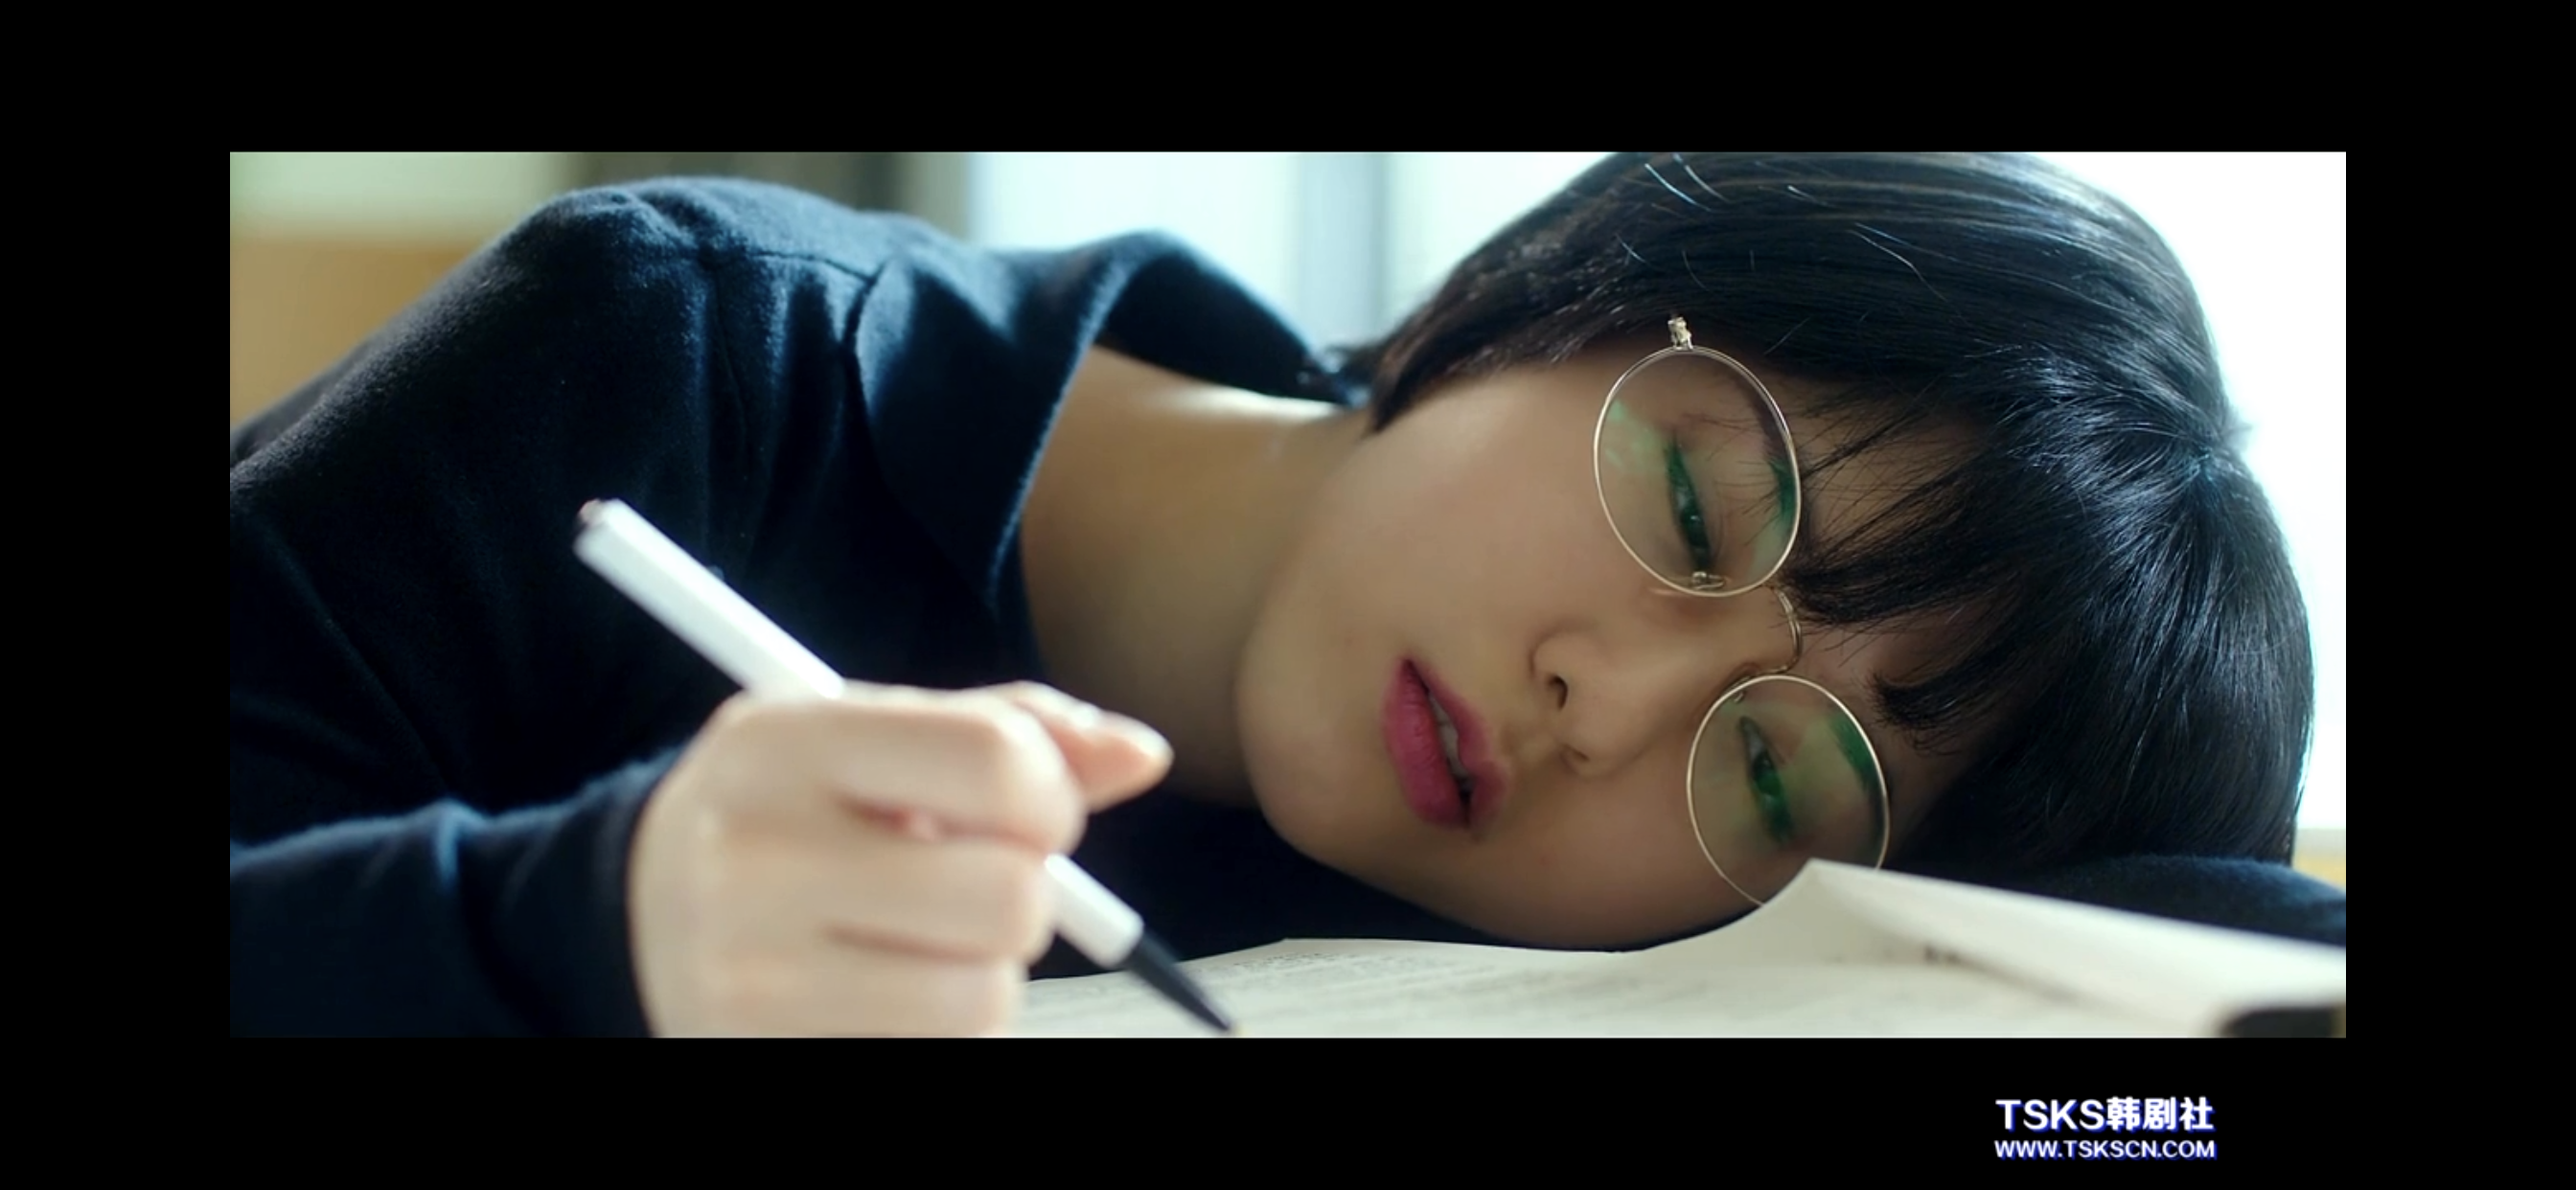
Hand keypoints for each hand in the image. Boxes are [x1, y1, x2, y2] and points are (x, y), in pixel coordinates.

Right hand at [626, 681, 1170, 1035]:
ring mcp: (746, 977)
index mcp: (785, 743)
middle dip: (1022, 897)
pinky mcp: (756, 1053)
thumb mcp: (873, 735)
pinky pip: (936, 1058)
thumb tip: (1141, 757)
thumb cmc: (795, 808)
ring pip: (983, 1001)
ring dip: (984, 979)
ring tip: (921, 945)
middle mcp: (752, 857)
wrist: (634, 913)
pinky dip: (938, 1033)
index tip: (1033, 815)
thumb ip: (1011, 732)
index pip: (993, 762)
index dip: (1050, 798)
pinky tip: (882, 993)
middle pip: (1007, 899)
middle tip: (973, 887)